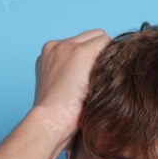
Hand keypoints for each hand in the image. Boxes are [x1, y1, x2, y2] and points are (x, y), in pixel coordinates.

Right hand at [32, 28, 110, 151]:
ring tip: (101, 79)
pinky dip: (110, 58)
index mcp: (47, 55)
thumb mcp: (59, 90)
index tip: (91, 78)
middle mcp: (55, 46)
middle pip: (88, 37)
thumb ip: (70, 75)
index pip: (77, 44)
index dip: (88, 59)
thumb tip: (92, 75)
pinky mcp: (81, 52)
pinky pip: (106, 43)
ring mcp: (67, 47)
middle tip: (100, 78)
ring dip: (104, 55)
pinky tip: (106, 77)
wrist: (51, 121)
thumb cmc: (57, 117)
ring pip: (99, 37)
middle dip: (97, 53)